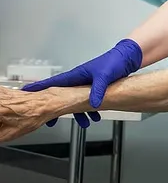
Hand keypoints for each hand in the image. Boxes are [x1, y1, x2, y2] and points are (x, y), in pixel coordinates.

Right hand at [23, 39, 142, 126]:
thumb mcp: (105, 77)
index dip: (38, 88)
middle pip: (62, 96)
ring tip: (82, 124)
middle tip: (48, 120)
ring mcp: (87, 84)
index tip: (24, 93)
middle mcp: (79, 80)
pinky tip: (95, 118)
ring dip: (78, 113)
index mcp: (76, 76)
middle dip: (55, 108)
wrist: (127, 58)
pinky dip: (90, 110)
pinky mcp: (96, 87)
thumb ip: (98, 90)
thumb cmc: (114, 62)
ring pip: (76, 101)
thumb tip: (93, 105)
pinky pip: (88, 101)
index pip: (52, 83)